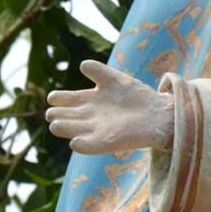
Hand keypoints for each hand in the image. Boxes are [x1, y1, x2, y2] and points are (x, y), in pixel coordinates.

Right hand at [45, 60, 173, 153]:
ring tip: (57, 125)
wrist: (158, 113)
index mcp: (88, 100)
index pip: (64, 100)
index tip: (53, 98)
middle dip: (56, 115)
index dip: (57, 99)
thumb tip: (82, 65)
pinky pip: (89, 146)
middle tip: (53, 114)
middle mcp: (88, 117)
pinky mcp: (107, 143)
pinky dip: (81, 144)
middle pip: (64, 117)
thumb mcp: (114, 80)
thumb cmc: (135, 96)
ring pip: (72, 131)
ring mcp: (96, 130)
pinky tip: (76, 141)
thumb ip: (98, 71)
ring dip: (64, 129)